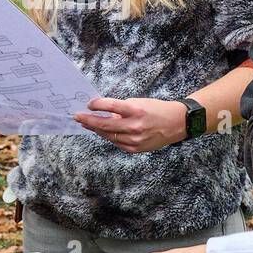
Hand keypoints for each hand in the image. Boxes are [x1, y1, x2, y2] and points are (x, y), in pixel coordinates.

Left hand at [73, 97, 188, 152]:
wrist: (176, 124)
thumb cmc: (156, 110)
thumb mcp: (139, 102)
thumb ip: (121, 108)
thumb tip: (103, 112)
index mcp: (136, 111)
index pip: (110, 106)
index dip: (97, 105)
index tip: (89, 104)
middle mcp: (134, 126)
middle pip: (104, 124)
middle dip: (88, 120)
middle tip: (77, 117)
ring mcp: (134, 140)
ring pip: (108, 135)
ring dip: (95, 129)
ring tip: (85, 124)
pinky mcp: (135, 149)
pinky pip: (116, 143)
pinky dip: (108, 136)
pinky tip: (101, 131)